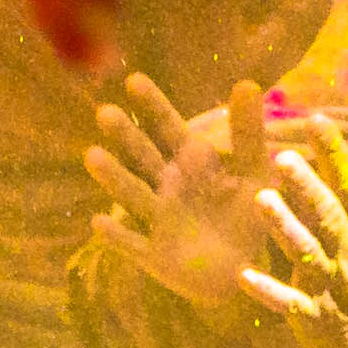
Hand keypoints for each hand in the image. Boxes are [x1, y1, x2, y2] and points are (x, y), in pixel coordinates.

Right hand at [86, 71, 285, 315]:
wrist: (241, 268)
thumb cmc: (246, 214)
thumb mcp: (254, 171)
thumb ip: (248, 132)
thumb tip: (247, 83)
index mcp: (190, 163)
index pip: (168, 128)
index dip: (153, 105)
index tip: (134, 79)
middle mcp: (167, 186)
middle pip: (143, 157)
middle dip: (125, 136)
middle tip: (105, 112)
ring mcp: (157, 220)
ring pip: (132, 195)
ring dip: (113, 177)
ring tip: (92, 157)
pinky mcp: (154, 255)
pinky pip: (132, 244)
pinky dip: (117, 235)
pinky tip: (98, 222)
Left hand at [240, 132, 347, 347]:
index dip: (334, 151)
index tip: (315, 118)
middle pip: (327, 213)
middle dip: (306, 185)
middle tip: (281, 156)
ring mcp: (331, 283)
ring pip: (305, 251)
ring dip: (284, 227)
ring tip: (262, 201)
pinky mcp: (314, 316)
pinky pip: (289, 302)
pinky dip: (268, 291)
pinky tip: (243, 276)